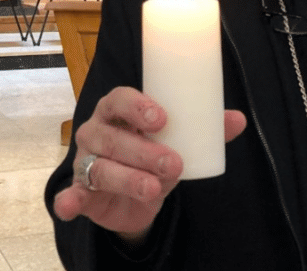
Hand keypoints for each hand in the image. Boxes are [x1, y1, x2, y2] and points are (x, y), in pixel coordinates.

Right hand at [52, 86, 246, 243]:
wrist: (138, 197)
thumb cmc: (153, 154)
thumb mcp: (177, 142)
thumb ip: (205, 130)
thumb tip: (238, 120)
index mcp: (117, 112)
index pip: (120, 99)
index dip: (137, 106)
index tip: (161, 118)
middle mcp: (96, 132)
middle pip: (113, 137)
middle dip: (143, 150)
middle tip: (172, 163)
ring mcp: (86, 162)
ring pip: (99, 168)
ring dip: (126, 178)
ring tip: (152, 188)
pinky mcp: (81, 193)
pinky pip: (70, 194)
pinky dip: (68, 200)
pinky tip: (69, 205)